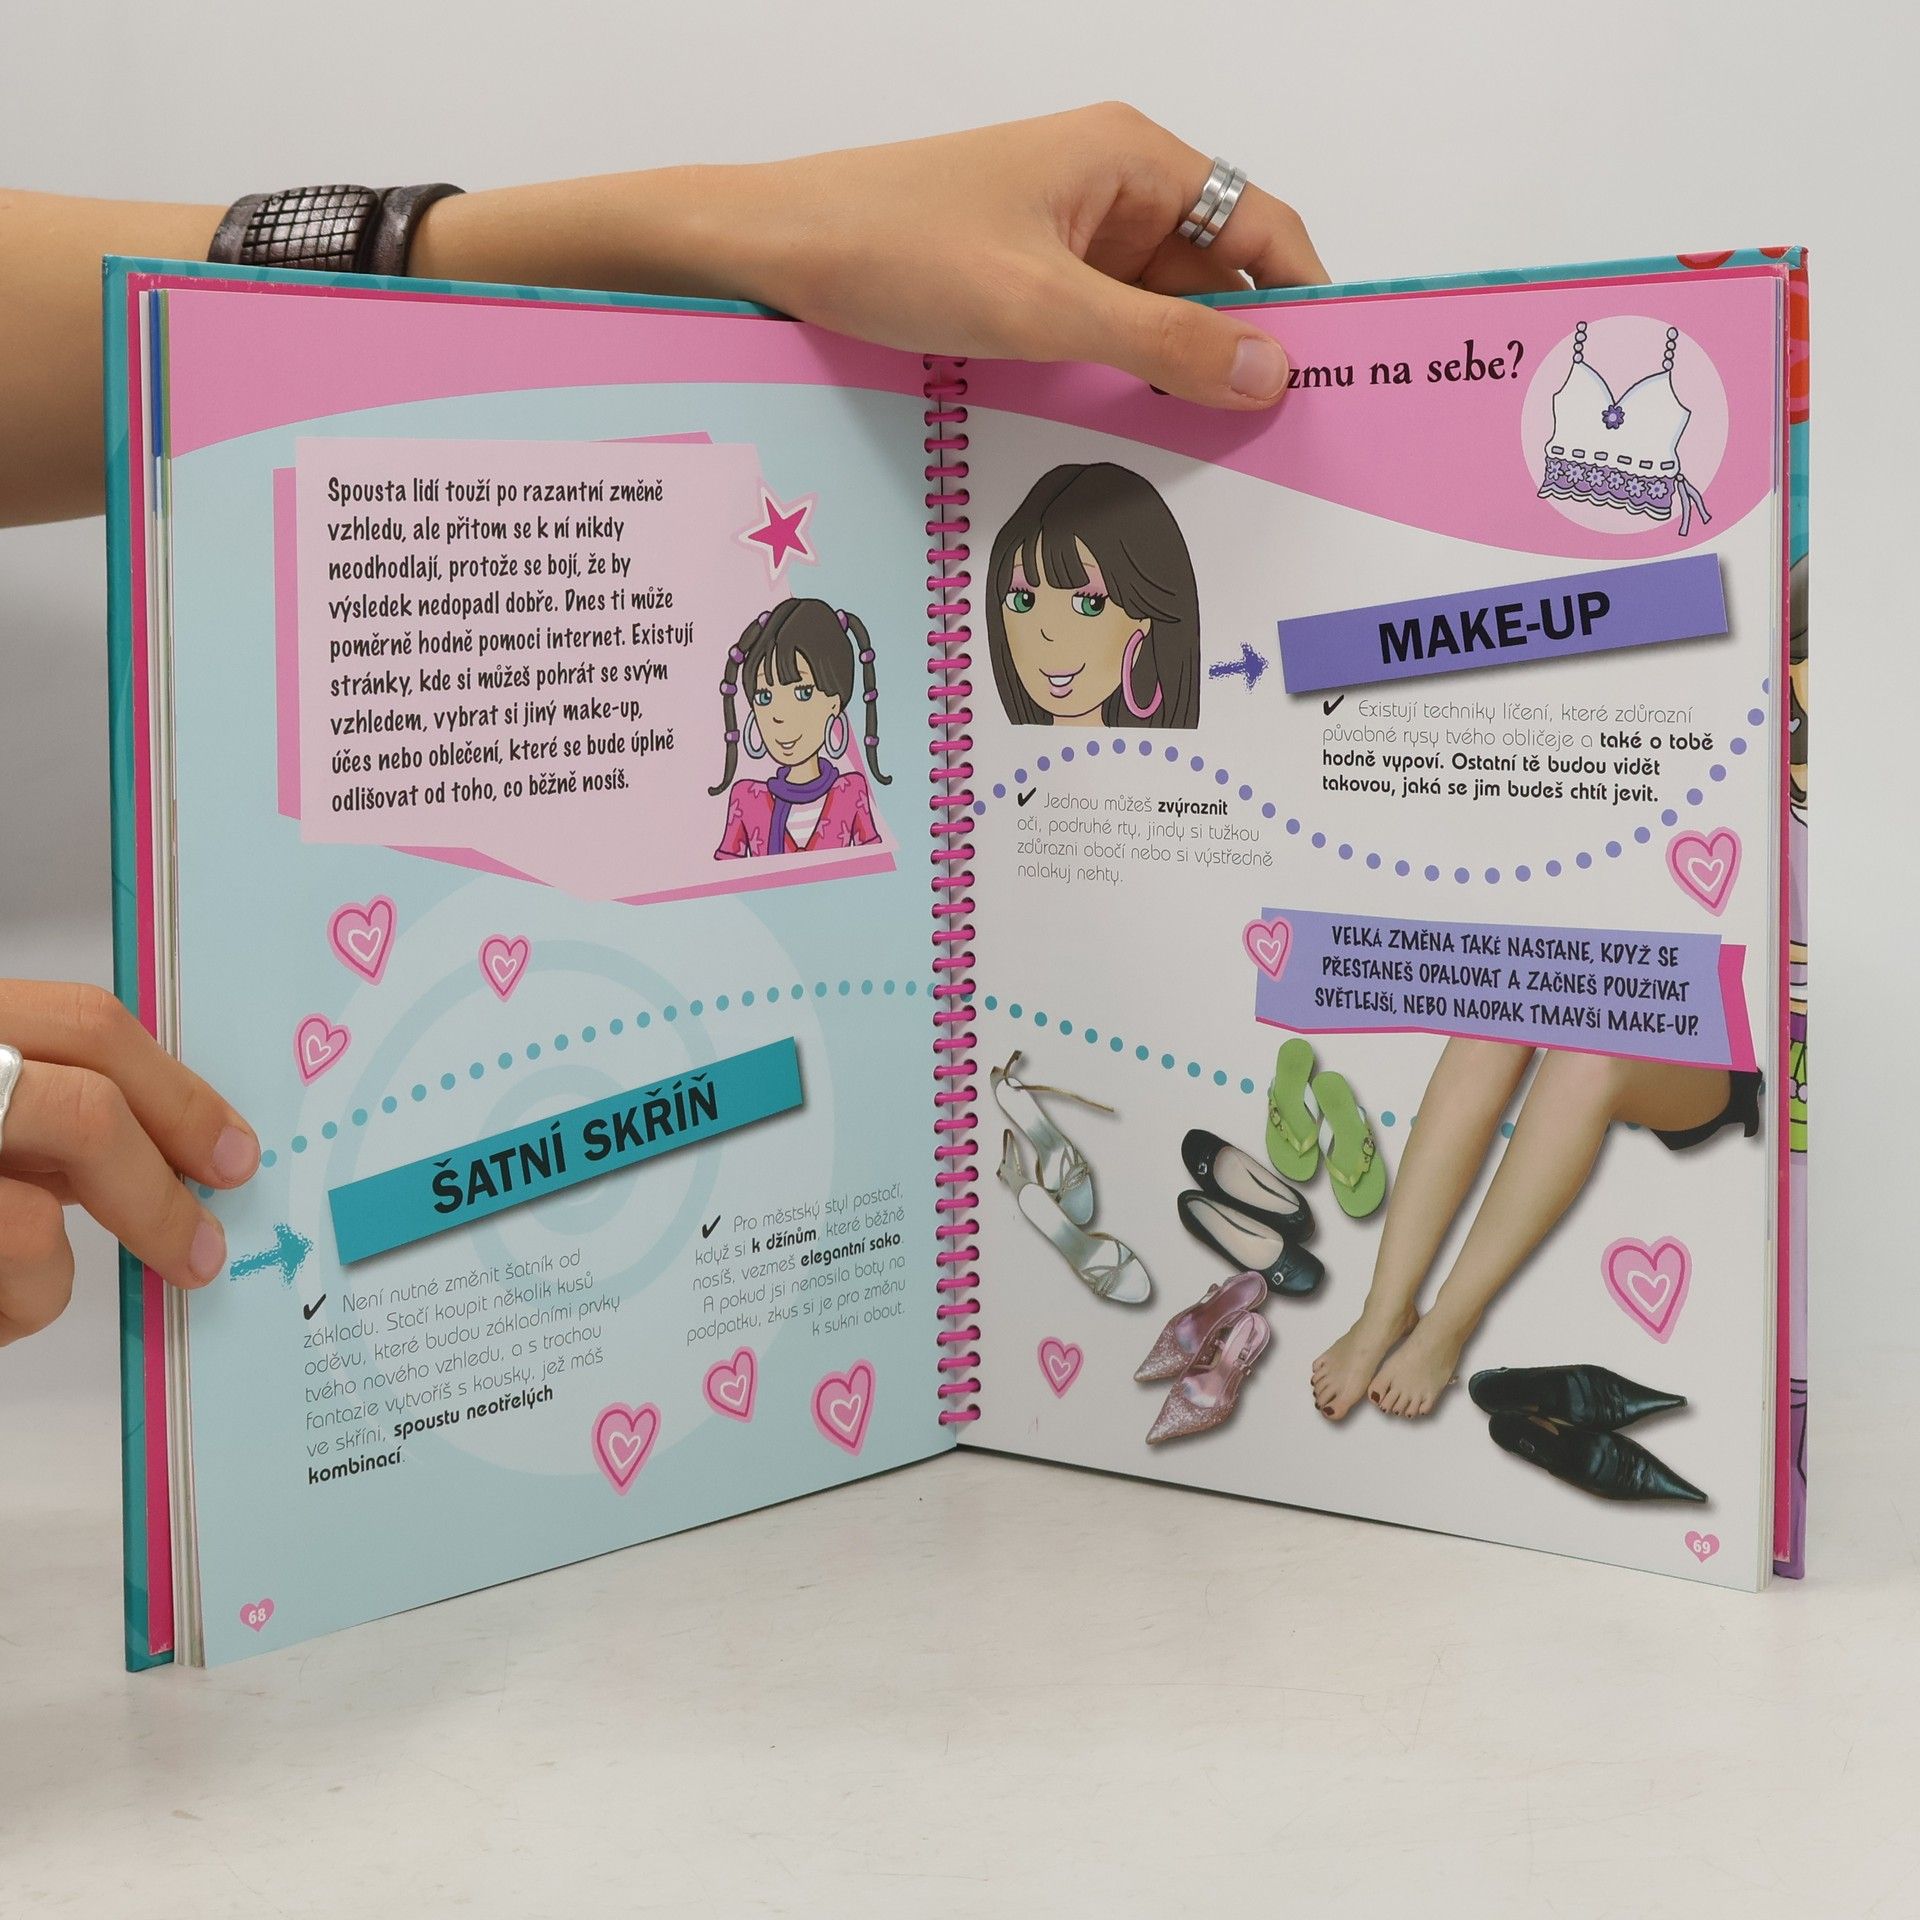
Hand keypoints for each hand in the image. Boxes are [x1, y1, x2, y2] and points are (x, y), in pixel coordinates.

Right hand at [0, 981, 258, 1343]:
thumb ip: (55, 1111)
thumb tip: (190, 1151)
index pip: (87, 1025)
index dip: (178, 1093)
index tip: (233, 1154)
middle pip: (83, 1112)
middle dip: (156, 1193)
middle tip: (202, 1252)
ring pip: (29, 1225)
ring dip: (50, 1278)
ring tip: (26, 1291)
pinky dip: (1, 1312)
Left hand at [720, 104, 1327, 408]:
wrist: (772, 250)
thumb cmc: (893, 245)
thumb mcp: (1043, 307)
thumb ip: (1162, 341)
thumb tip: (1268, 372)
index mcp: (1131, 160)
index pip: (1262, 226)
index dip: (1304, 300)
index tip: (1335, 377)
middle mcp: (1109, 192)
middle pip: (1215, 276)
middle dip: (1242, 350)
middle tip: (1276, 442)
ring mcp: (1067, 238)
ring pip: (1158, 313)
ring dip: (1180, 372)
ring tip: (1214, 449)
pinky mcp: (1027, 281)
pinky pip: (1104, 331)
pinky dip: (1126, 376)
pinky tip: (1137, 429)